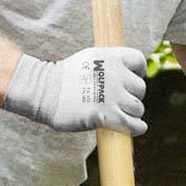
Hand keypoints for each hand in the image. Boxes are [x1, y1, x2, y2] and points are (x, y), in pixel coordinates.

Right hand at [3, 46, 147, 135]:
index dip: (139, 72)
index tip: (131, 80)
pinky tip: (134, 128)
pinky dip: (137, 128)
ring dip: (132, 113)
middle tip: (120, 102)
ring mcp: (113, 96)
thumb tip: (124, 75)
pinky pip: (135, 124)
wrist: (45, 92)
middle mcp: (115, 74)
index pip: (139, 61)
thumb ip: (107, 65)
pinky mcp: (109, 116)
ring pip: (138, 108)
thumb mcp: (88, 60)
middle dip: (133, 96)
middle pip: (140, 88)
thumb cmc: (63, 79)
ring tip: (122, 115)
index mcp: (110, 57)